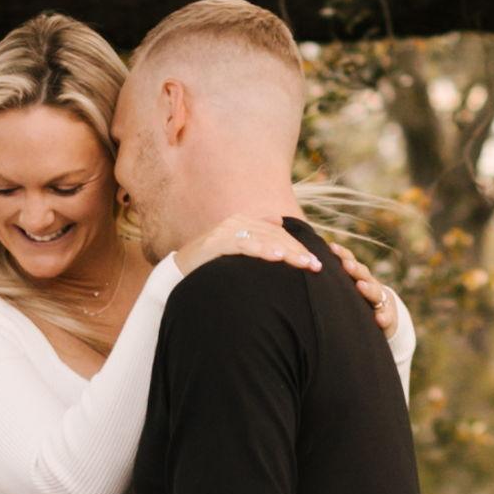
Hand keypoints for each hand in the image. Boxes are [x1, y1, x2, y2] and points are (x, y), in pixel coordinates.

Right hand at [182, 204, 320, 274]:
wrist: (177, 271)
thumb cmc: (210, 265)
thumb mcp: (236, 250)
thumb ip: (257, 238)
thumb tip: (279, 223)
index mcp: (245, 224)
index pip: (279, 234)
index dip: (298, 247)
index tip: (317, 263)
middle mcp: (238, 223)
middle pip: (276, 236)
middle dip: (298, 251)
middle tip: (316, 266)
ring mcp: (227, 230)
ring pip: (264, 239)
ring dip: (287, 251)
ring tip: (303, 263)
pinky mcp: (217, 242)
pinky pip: (244, 244)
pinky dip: (262, 249)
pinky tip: (277, 257)